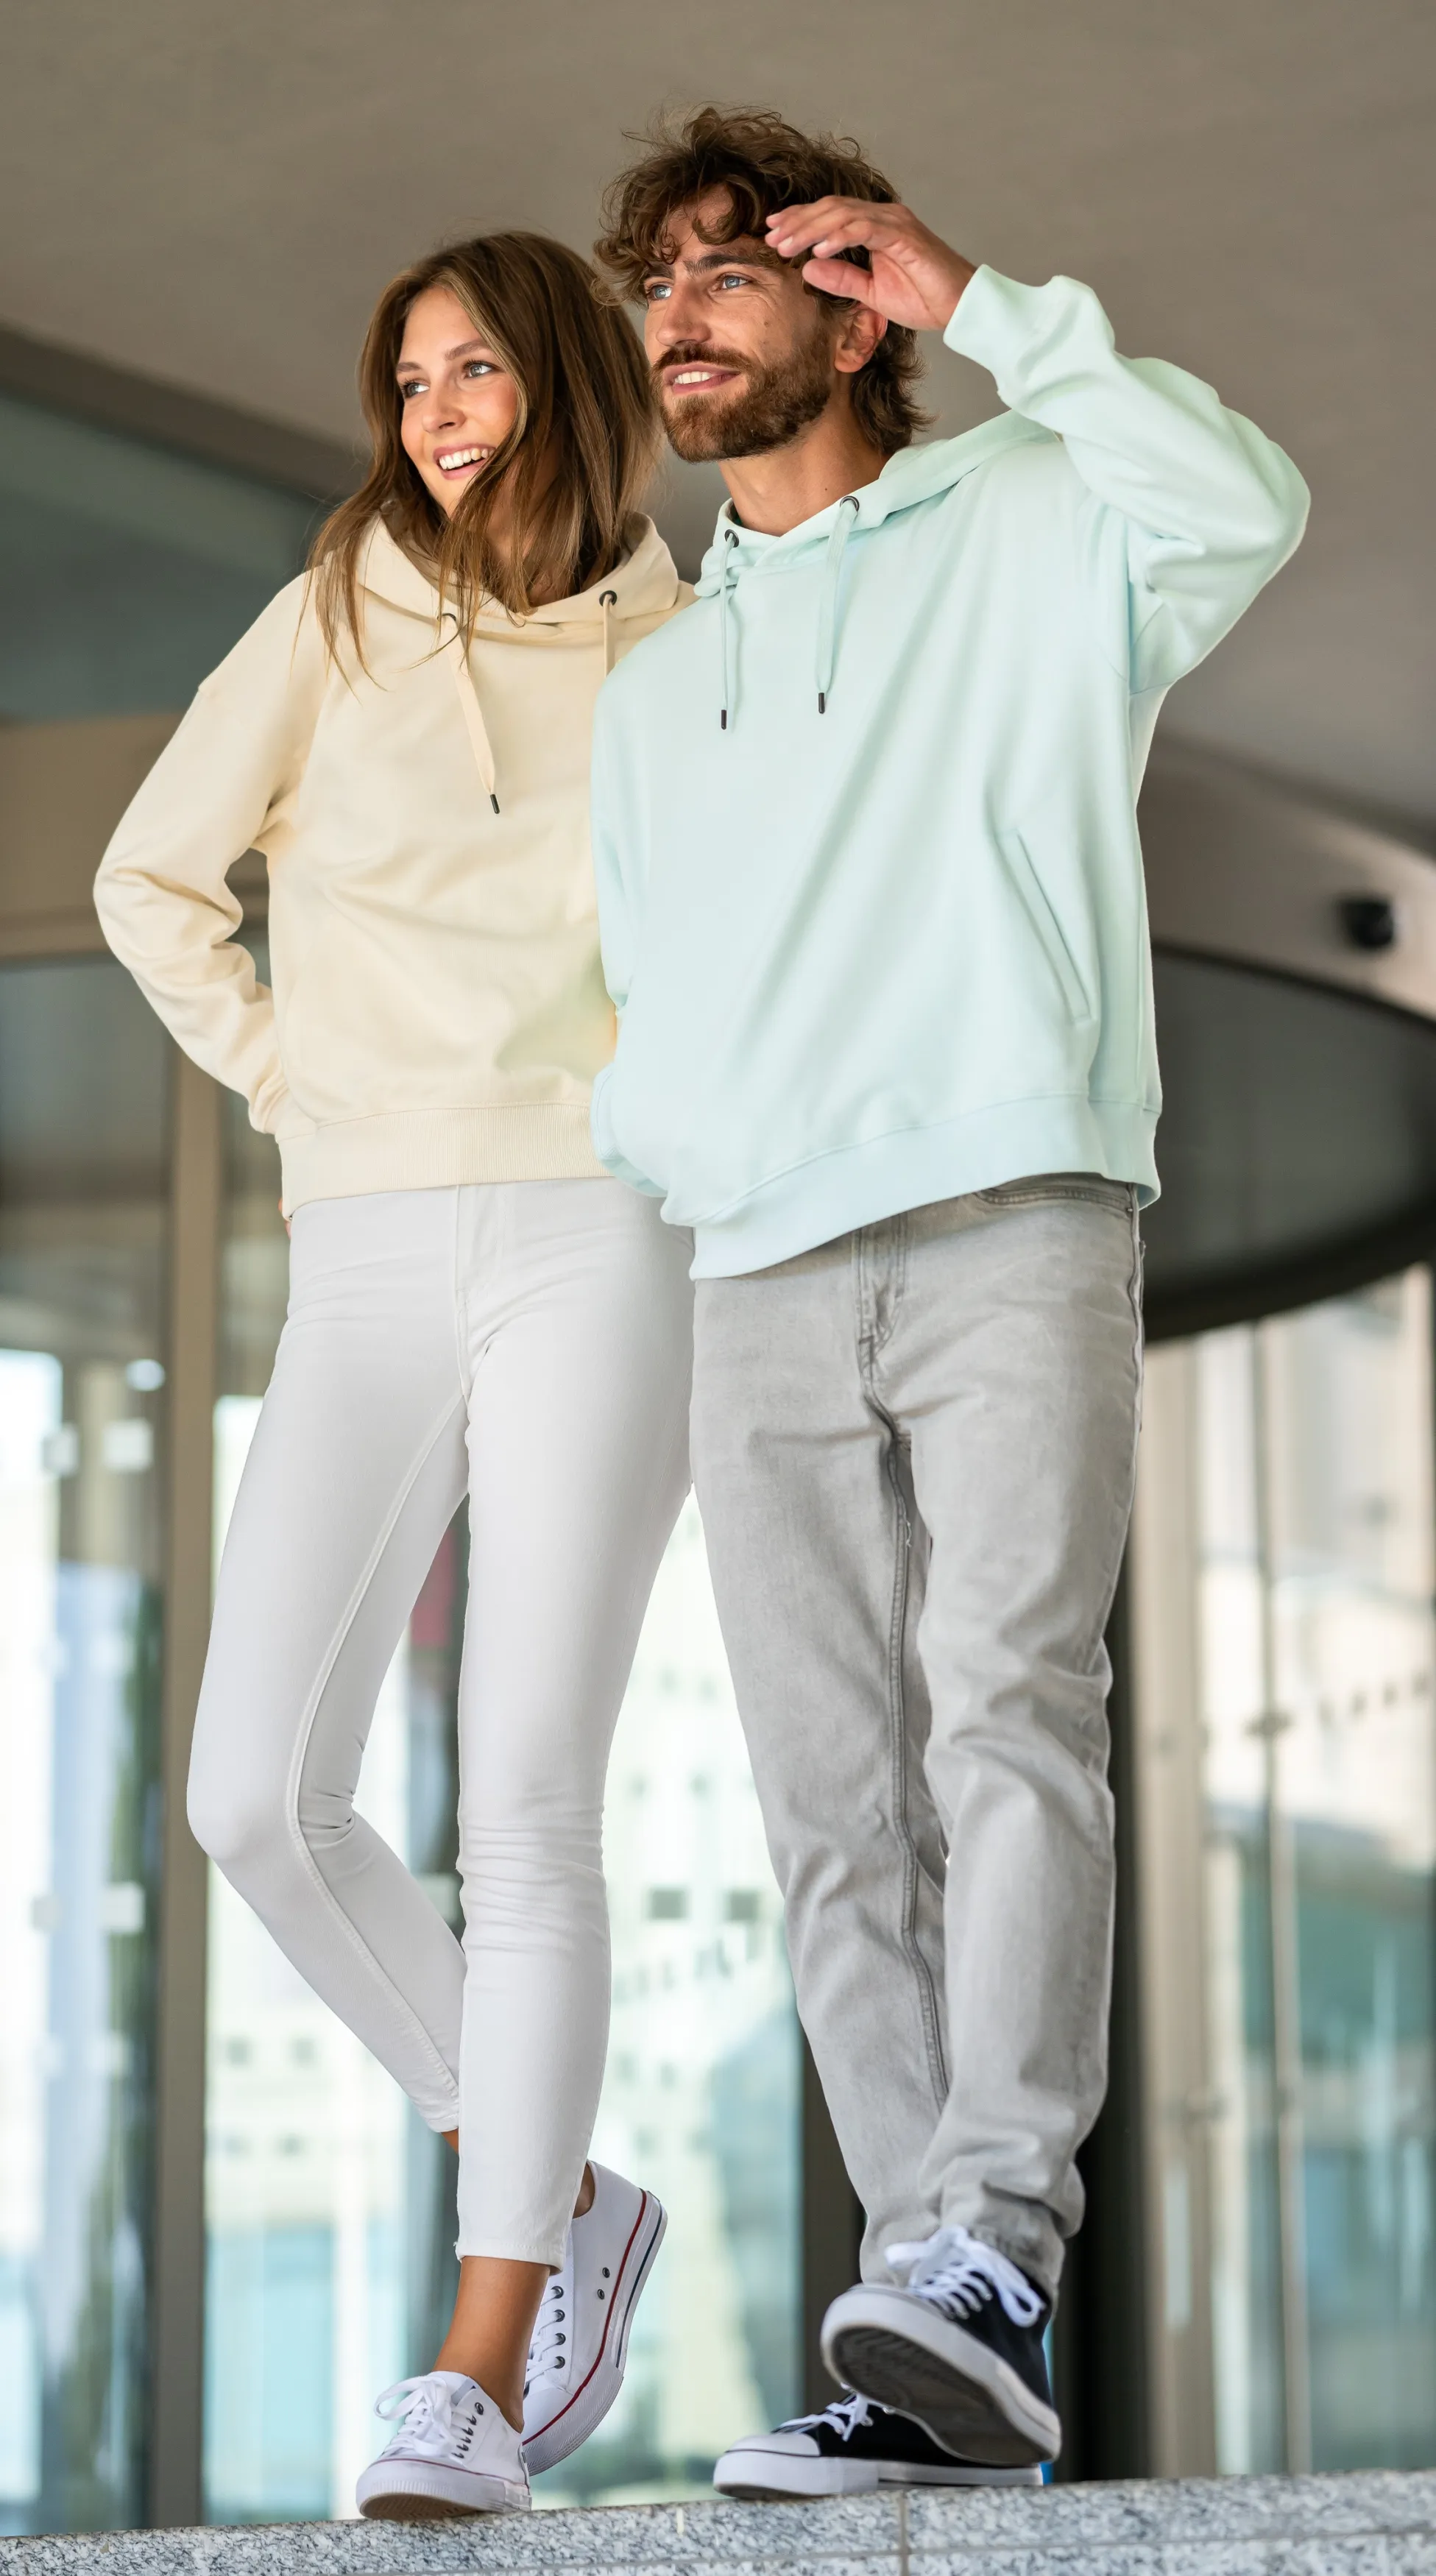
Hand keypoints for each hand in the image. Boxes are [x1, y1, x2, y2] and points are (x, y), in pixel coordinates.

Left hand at [765, 198, 975, 333]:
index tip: (773, 233)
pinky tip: (820, 249)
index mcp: (874, 227)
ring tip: (786, 244)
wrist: (960, 307)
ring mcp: (894, 222)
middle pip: (831, 209)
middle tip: (771, 237)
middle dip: (798, 222)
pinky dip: (840, 237)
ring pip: (843, 214)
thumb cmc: (923, 298)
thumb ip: (843, 278)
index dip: (800, 221)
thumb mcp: (872, 292)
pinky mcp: (904, 235)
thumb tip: (808, 267)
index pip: (830, 216)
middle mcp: (883, 217)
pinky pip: (865, 229)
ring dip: (811, 228)